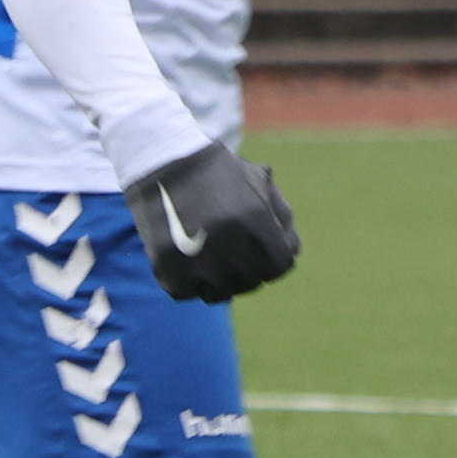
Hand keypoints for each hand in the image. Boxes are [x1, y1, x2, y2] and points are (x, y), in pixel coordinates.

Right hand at [123, 140, 301, 305]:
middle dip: (247, 269)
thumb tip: (293, 253)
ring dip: (218, 279)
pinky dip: (189, 281)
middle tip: (231, 251)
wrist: (162, 163)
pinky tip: (186, 258)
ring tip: (209, 256)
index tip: (261, 251)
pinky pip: (188, 292)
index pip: (280, 265)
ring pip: (219, 293)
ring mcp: (197, 259)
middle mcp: (228, 243)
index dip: (274, 259)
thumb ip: (282, 217)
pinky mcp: (168, 268)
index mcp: (255, 220)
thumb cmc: (218, 174)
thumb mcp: (258, 182)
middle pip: (251, 282)